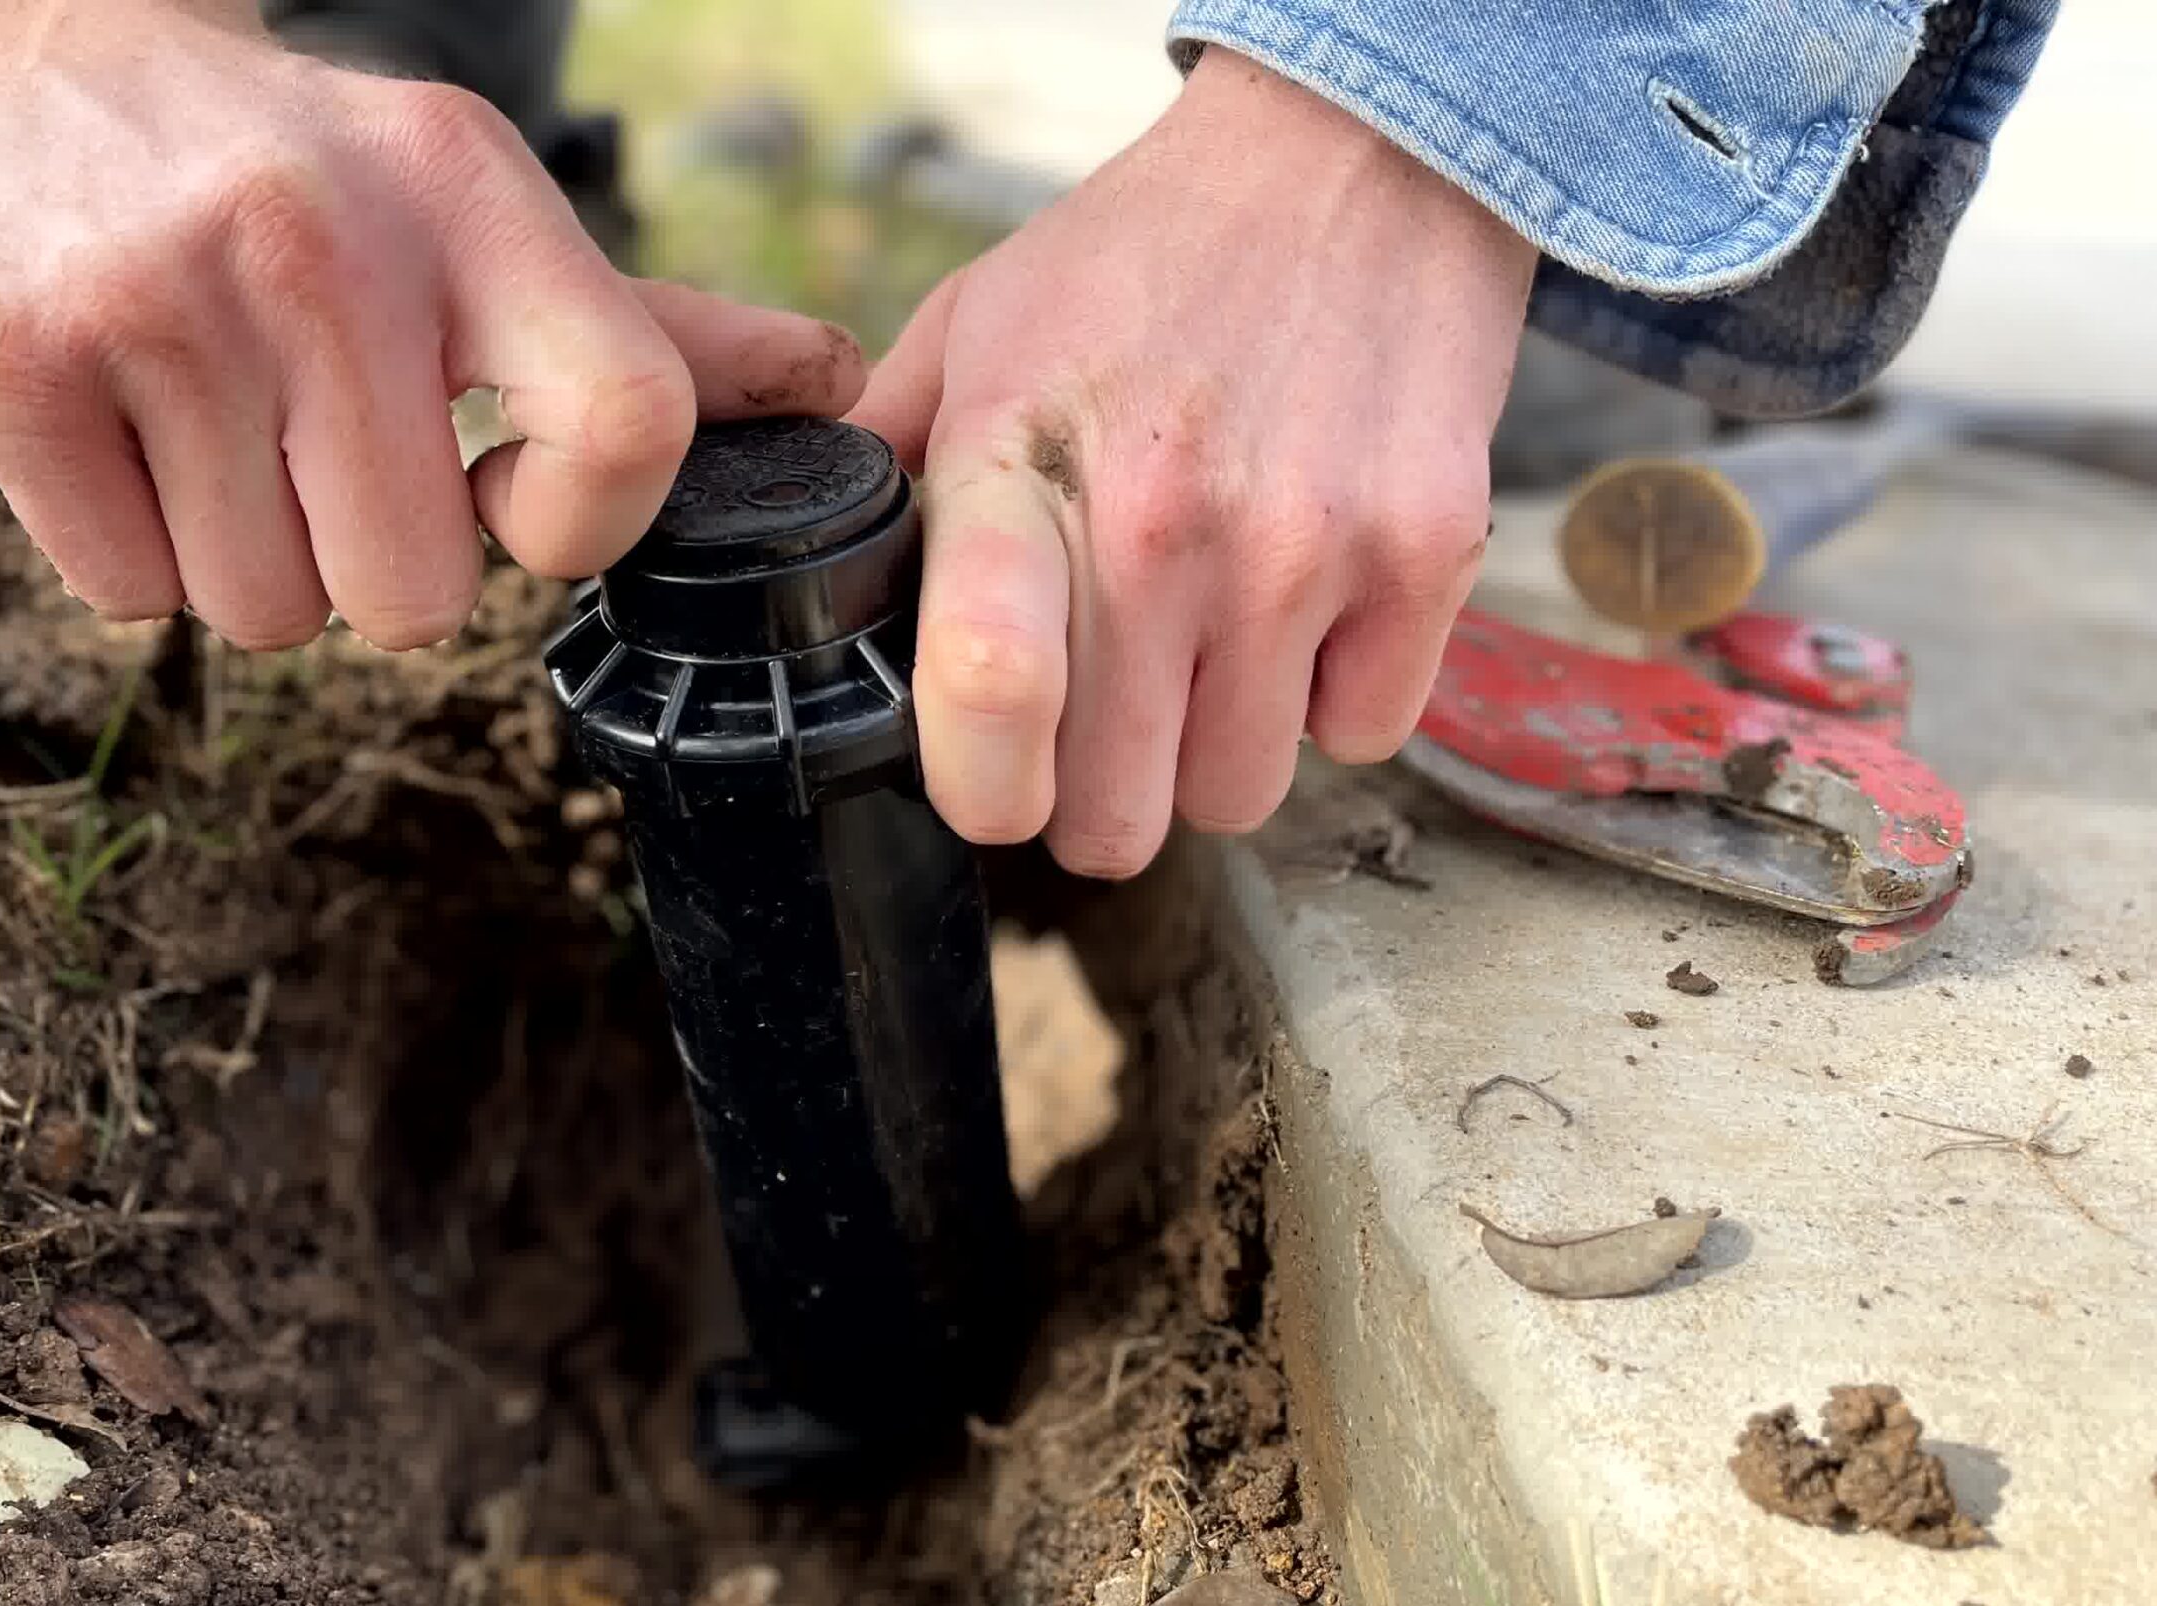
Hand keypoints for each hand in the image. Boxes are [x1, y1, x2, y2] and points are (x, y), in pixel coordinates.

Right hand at [0, 0, 863, 648]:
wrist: (42, 54)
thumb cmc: (310, 176)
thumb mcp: (485, 213)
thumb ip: (654, 329)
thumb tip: (835, 383)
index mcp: (472, 197)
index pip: (628, 430)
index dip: (576, 525)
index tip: (504, 497)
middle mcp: (322, 240)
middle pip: (411, 596)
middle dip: (372, 570)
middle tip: (324, 464)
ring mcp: (155, 297)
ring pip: (267, 614)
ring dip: (251, 564)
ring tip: (218, 431)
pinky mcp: (11, 358)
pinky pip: (130, 595)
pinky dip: (134, 553)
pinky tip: (128, 430)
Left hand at [852, 50, 1533, 875]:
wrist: (1356, 156)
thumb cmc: (1150, 257)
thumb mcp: (981, 324)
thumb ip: (891, 459)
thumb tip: (814, 579)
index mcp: (1022, 462)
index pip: (990, 684)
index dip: (984, 790)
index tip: (994, 791)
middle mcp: (1165, 520)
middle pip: (1119, 817)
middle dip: (1104, 790)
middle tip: (1110, 713)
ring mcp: (1304, 548)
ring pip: (1238, 794)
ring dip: (1218, 743)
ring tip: (1213, 630)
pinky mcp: (1425, 557)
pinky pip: (1360, 735)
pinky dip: (1333, 697)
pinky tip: (1309, 601)